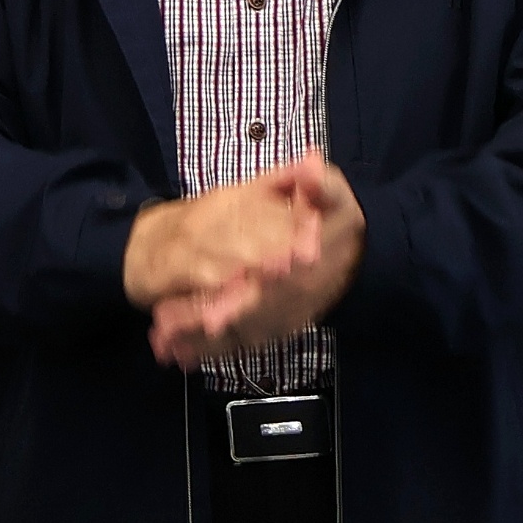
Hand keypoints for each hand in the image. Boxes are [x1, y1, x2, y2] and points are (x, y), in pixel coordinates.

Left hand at [146, 154, 365, 368]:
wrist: (361, 261)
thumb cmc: (339, 222)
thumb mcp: (337, 195)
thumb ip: (322, 184)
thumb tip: (311, 167)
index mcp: (301, 267)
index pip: (273, 284)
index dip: (246, 295)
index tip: (215, 308)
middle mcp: (288, 300)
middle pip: (246, 315)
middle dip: (207, 322)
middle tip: (168, 324)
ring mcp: (279, 318)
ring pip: (237, 335)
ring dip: (200, 341)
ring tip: (162, 342)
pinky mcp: (269, 329)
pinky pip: (236, 344)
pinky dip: (206, 352)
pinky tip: (174, 355)